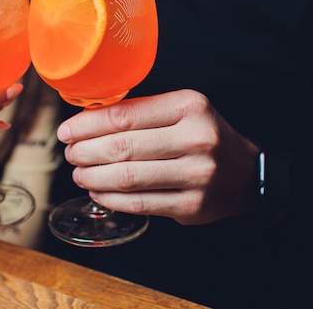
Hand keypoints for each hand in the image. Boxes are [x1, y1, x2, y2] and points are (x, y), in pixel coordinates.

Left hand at [57, 89, 260, 224]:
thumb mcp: (181, 111)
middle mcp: (196, 139)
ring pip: (128, 178)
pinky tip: (97, 192)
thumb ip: (140, 112)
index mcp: (190, 106)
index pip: (124, 115)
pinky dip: (111, 199)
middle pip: (123, 147)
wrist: (244, 173)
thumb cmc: (202, 136)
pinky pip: (140, 204)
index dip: (87, 125)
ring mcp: (197, 175)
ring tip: (78, 174)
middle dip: (85, 152)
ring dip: (93, 177)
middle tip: (69, 154)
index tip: (67, 131)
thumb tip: (87, 120)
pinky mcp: (193, 206)